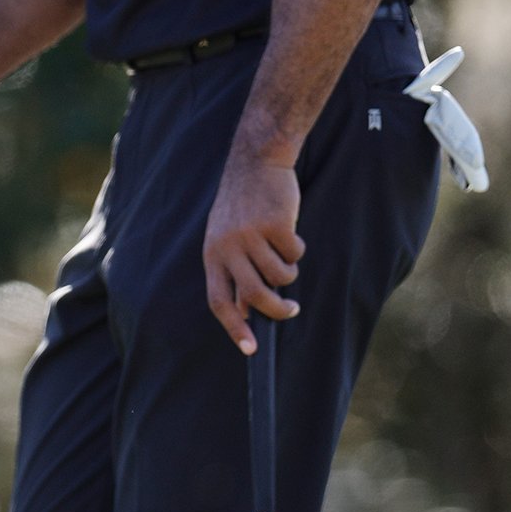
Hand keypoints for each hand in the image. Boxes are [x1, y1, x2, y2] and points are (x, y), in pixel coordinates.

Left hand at [203, 147, 304, 353]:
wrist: (255, 161)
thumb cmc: (242, 205)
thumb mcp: (226, 239)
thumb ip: (233, 272)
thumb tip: (246, 312)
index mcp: (212, 254)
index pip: (219, 300)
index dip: (234, 328)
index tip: (250, 350)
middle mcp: (228, 247)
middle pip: (254, 295)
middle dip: (277, 310)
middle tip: (291, 309)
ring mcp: (251, 235)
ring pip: (280, 275)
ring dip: (289, 270)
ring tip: (284, 253)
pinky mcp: (275, 224)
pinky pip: (295, 253)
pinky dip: (297, 248)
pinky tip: (289, 230)